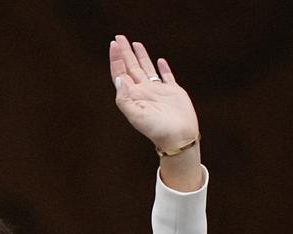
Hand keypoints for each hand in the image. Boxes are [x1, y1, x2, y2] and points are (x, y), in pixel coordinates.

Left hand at [109, 35, 198, 151]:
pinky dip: (162, 68)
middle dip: (124, 52)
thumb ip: (124, 98)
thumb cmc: (156, 129)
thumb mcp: (136, 115)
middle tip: (119, 37)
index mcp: (133, 95)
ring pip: (147, 68)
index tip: (113, 44)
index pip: (121, 73)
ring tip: (135, 43)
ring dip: (140, 56)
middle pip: (131, 67)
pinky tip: (159, 61)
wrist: (178, 137)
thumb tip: (119, 79)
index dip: (116, 59)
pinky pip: (166, 76)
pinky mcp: (173, 92)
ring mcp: (158, 91)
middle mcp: (144, 91)